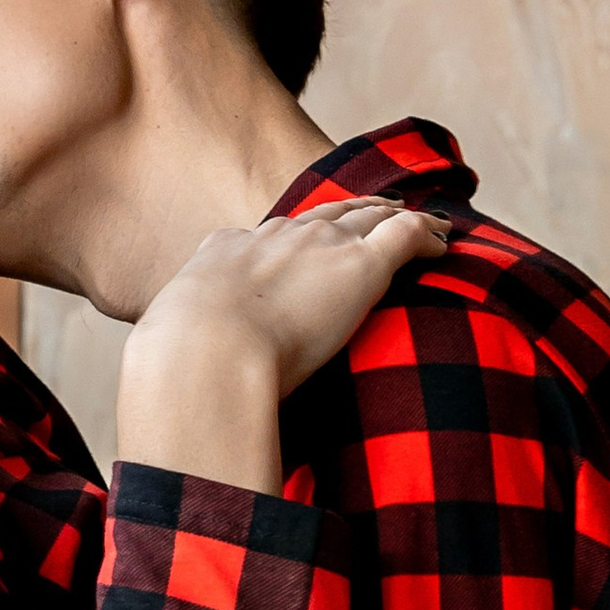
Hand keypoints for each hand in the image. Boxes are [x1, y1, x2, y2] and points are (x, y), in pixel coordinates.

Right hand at [115, 202, 448, 490]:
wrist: (203, 352)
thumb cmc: (180, 368)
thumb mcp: (169, 355)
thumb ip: (179, 364)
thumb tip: (165, 397)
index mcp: (224, 254)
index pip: (268, 236)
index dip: (296, 238)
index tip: (309, 245)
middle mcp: (274, 238)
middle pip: (323, 215)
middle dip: (351, 212)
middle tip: (376, 212)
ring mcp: (319, 246)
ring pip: (368, 215)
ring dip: (396, 216)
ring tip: (421, 223)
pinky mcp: (360, 265)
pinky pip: (404, 236)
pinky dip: (426, 234)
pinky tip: (444, 242)